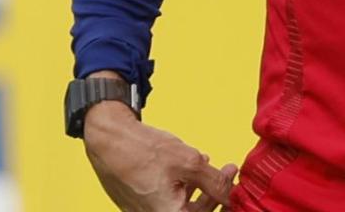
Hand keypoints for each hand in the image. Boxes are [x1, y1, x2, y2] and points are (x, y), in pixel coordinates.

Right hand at [82, 99, 237, 211]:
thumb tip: (232, 195)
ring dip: (200, 189)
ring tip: (210, 165)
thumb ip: (215, 183)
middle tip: (228, 172)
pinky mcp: (137, 204)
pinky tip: (190, 168)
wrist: (109, 139)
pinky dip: (181, 187)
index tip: (235, 190)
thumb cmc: (144, 151)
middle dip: (214, 194)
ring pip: (180, 207)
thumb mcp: (190, 162)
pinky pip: (165, 201)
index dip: (224, 204)